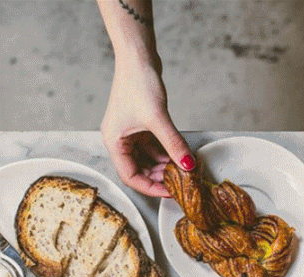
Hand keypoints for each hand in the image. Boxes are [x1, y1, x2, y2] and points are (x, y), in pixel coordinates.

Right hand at [101, 54, 194, 196]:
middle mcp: (120, 140)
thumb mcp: (158, 119)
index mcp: (115, 142)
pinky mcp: (142, 124)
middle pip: (140, 169)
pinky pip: (154, 146)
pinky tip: (181, 155)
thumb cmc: (138, 84)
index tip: (170, 192)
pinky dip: (167, 152)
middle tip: (181, 181)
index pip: (130, 176)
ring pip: (149, 159)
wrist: (138, 57)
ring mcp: (131, 132)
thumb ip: (173, 145)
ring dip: (165, 165)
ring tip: (184, 169)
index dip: (150, 187)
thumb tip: (188, 167)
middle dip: (160, 176)